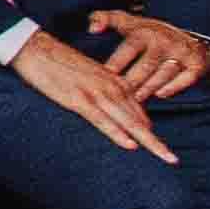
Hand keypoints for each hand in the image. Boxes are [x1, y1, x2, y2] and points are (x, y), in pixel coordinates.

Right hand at [11, 27, 181, 166]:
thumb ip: (103, 90)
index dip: (150, 133)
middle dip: (156, 143)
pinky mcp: (78, 99)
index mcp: (114, 82)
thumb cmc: (58, 63)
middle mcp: (111, 88)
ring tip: (165, 157)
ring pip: (128, 123)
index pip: (138, 113)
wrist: (36, 48)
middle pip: (139, 121)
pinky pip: (101, 120)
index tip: (161, 150)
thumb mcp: (88, 75)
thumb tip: (112, 109)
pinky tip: (130, 145)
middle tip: (173, 160)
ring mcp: (96, 94)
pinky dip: (116, 133)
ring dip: (148, 142)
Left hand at [82, 7, 209, 101]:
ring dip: (150, 87)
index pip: (130, 47)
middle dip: (133, 80)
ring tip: (136, 98)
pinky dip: (174, 86)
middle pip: (147, 64)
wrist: (185, 36)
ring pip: (165, 73)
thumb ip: (104, 19)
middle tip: (119, 94)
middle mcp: (165, 41)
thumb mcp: (126, 21)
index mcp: (145, 32)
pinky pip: (187, 78)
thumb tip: (92, 28)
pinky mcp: (196, 64)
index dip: (118, 61)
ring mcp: (182, 52)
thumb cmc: (147, 32)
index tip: (106, 75)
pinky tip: (160, 94)